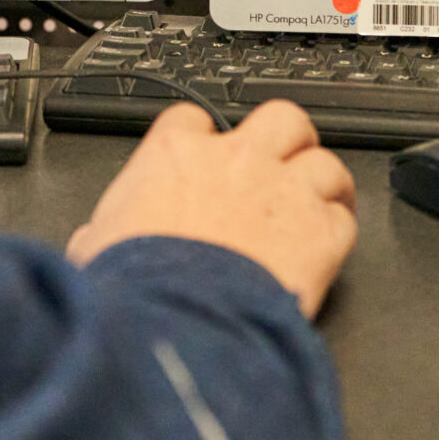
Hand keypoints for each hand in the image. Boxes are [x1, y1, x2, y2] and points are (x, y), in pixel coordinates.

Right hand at [65, 100, 356, 317]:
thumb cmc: (135, 284)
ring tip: (317, 202)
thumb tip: (96, 240)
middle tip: (281, 163)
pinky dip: (337, 230)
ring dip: (322, 182)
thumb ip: (105, 228)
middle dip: (285, 139)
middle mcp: (236, 161)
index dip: (201, 137)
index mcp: (175, 154)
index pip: (192, 119)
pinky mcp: (320, 235)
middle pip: (282, 118)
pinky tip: (325, 246)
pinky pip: (343, 219)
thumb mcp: (94, 245)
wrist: (178, 320)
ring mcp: (284, 193)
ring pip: (326, 162)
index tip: (203, 157)